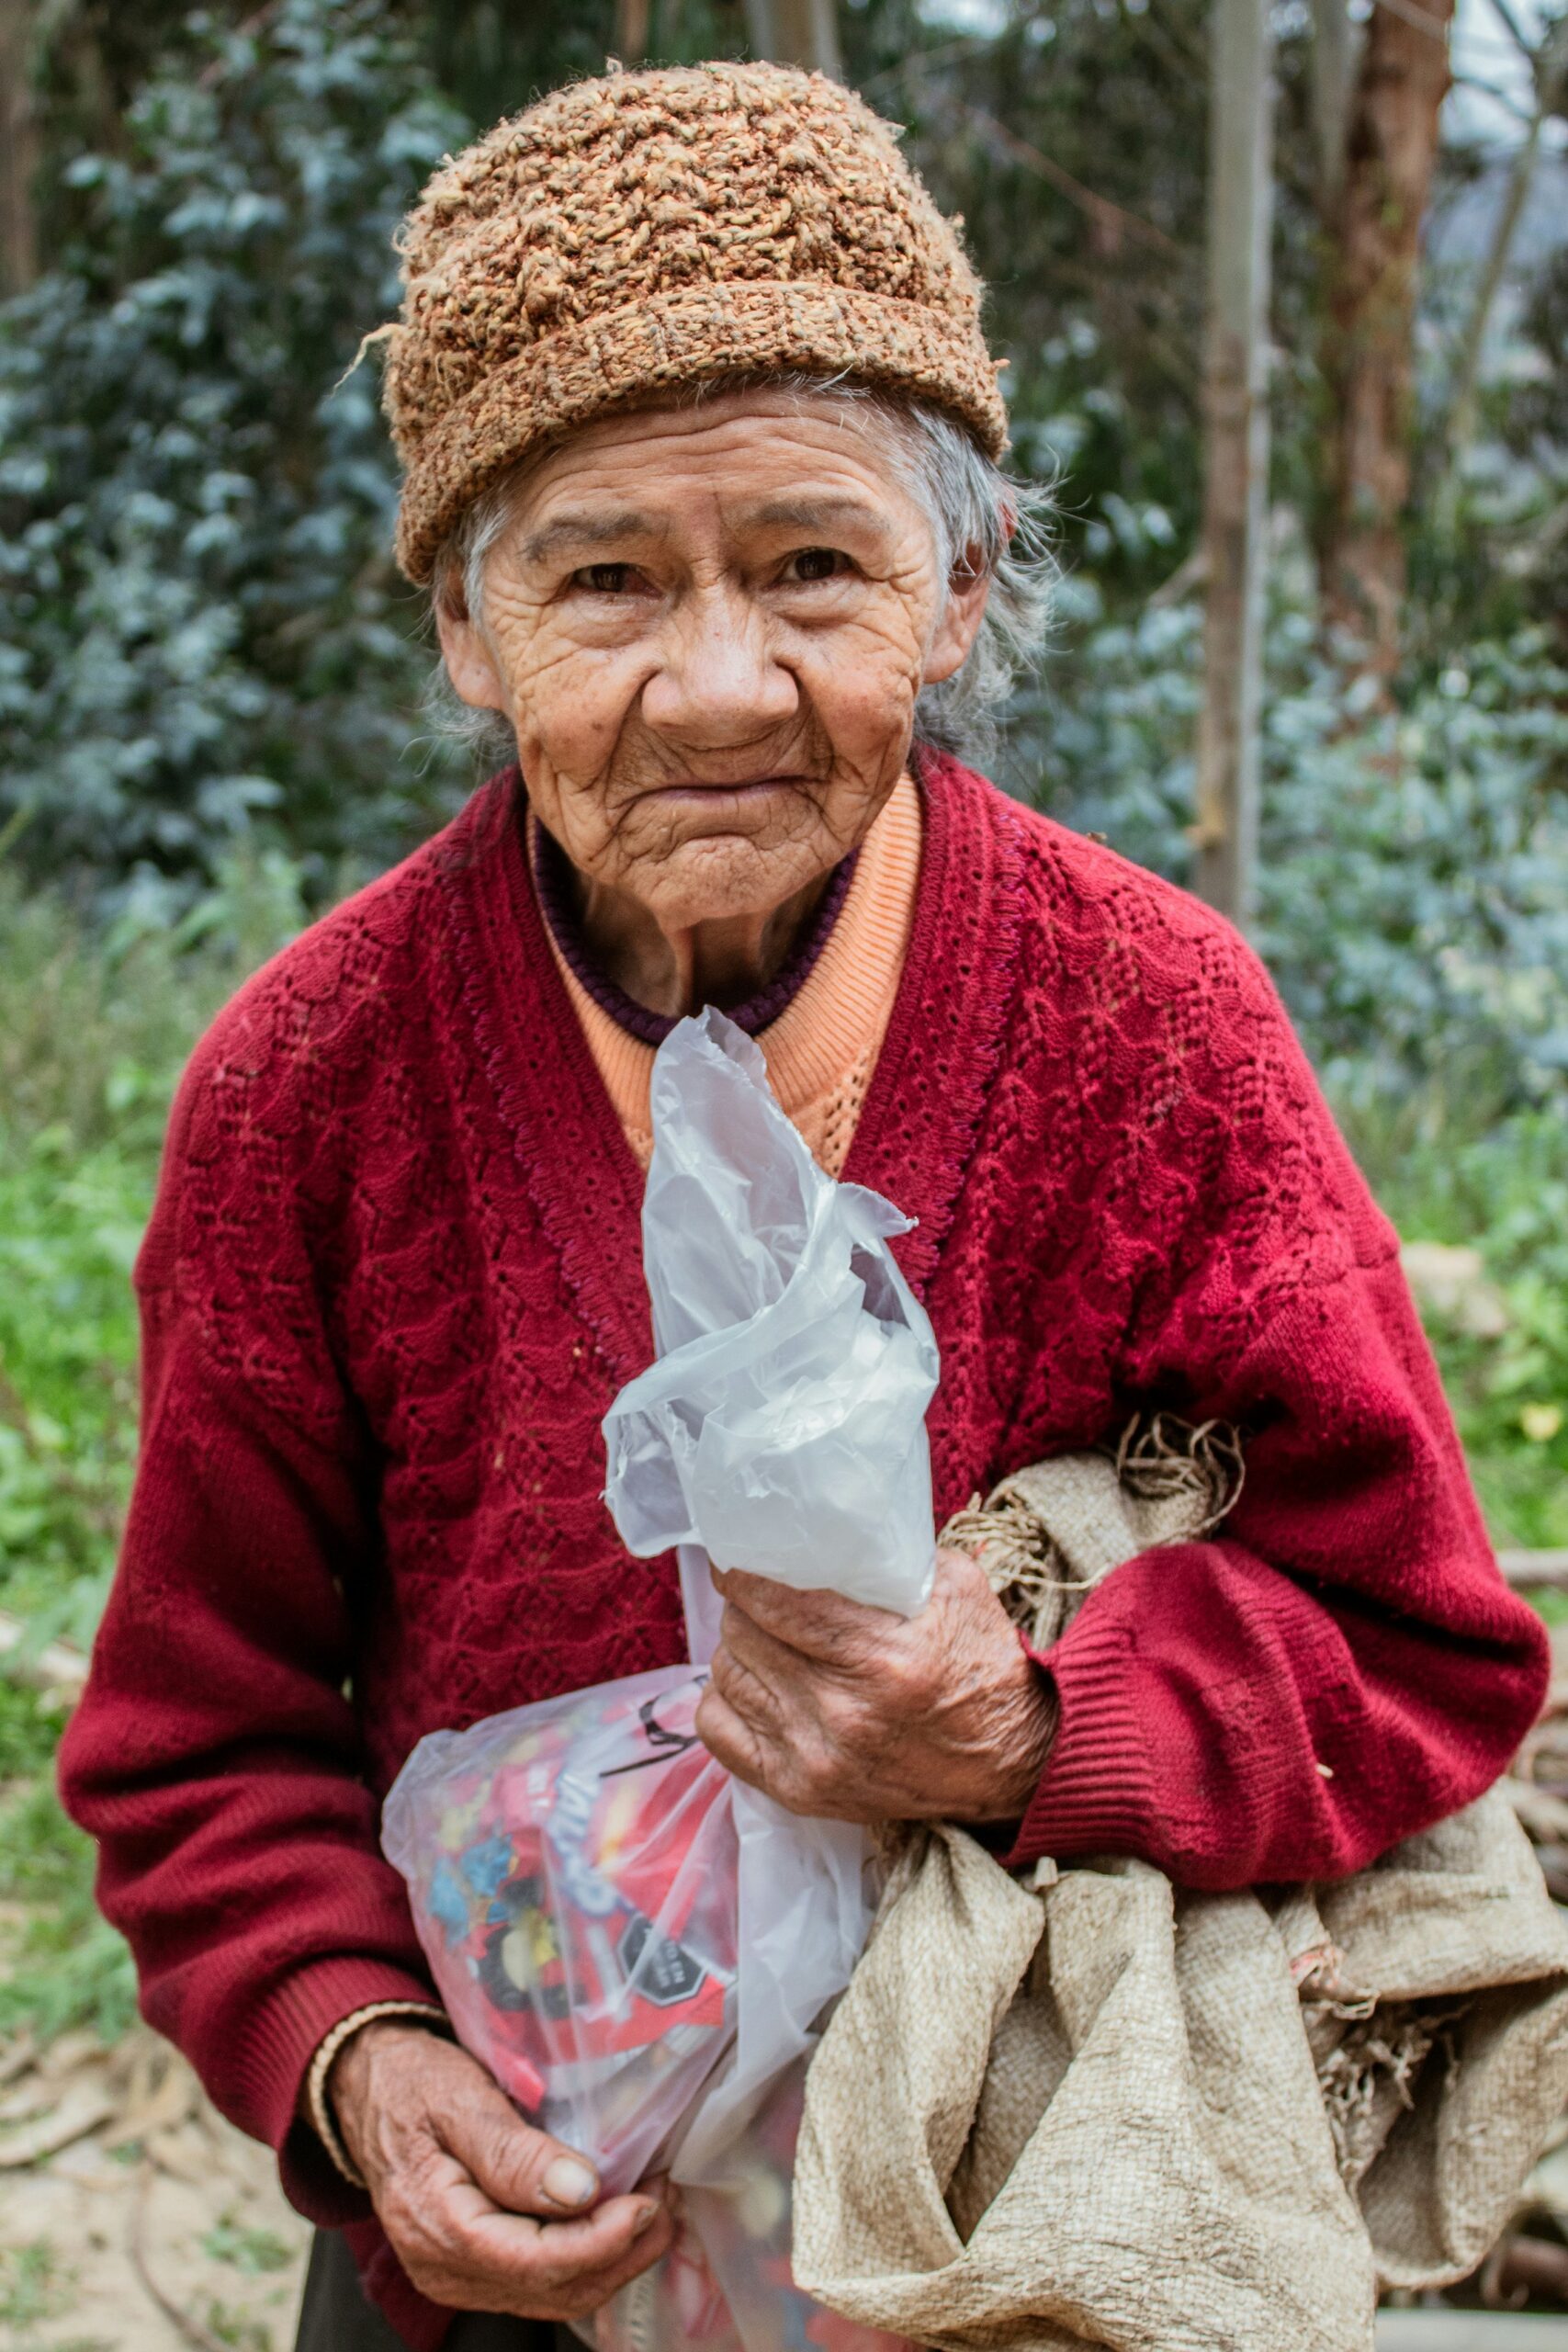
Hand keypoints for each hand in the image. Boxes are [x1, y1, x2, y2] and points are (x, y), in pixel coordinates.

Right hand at [329, 2020, 675, 2319]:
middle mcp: (445, 2269)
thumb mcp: (459, 2100)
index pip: (536, 2263)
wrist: (367, 2088)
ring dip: (611, 2261)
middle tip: (666, 2203)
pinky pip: (538, 2283)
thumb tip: (579, 2191)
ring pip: (552, 2297)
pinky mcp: (473, 2267)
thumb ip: (513, 2151)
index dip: (601, 2241)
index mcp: (437, 2227)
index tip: (648, 2202)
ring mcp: (457, 2275)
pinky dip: (586, 2259)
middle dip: (620, 2255)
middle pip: (552, 2291)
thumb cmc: (411, 2083)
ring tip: (655, 2213)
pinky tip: (616, 2222)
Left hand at [695, 1545, 1055, 1824]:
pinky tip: (757, 1682)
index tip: (737, 1555)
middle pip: (745, 1633)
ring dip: (741, 1648)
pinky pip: (718, 1729)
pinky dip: (727, 1698)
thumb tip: (819, 1528)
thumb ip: (889, 1556)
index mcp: (882, 1657)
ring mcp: (815, 1758)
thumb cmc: (981, 1664)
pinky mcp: (799, 1791)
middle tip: (761, 1595)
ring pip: (728, 1674)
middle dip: (746, 1605)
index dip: (744, 1571)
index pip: (777, 1601)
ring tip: (766, 1638)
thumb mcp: (955, 1588)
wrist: (1010, 1761)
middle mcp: (842, 1712)